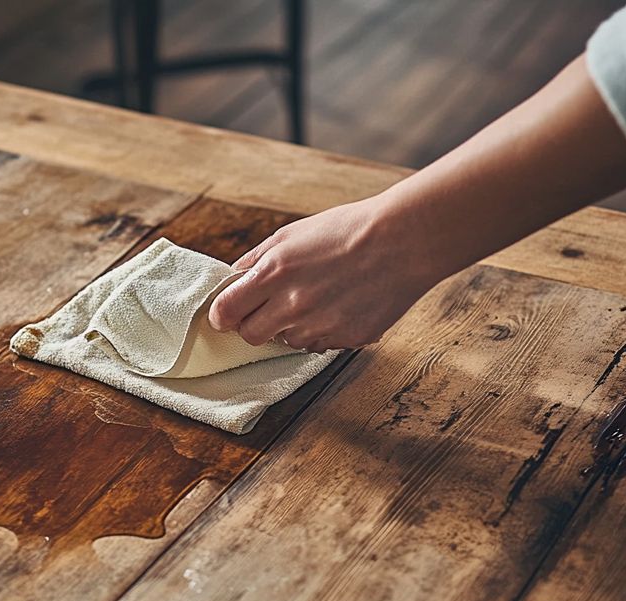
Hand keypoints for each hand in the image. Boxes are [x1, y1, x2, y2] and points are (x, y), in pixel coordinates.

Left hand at [208, 197, 439, 352]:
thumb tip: (233, 280)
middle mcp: (293, 305)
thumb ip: (256, 260)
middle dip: (254, 325)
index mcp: (274, 273)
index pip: (226, 312)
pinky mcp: (346, 339)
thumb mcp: (291, 234)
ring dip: (292, 327)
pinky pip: (319, 344)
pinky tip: (339, 305)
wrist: (403, 241)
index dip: (222, 315)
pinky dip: (322, 330)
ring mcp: (320, 326)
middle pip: (251, 337)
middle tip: (270, 308)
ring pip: (287, 342)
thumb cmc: (347, 230)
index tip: (227, 314)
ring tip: (317, 298)